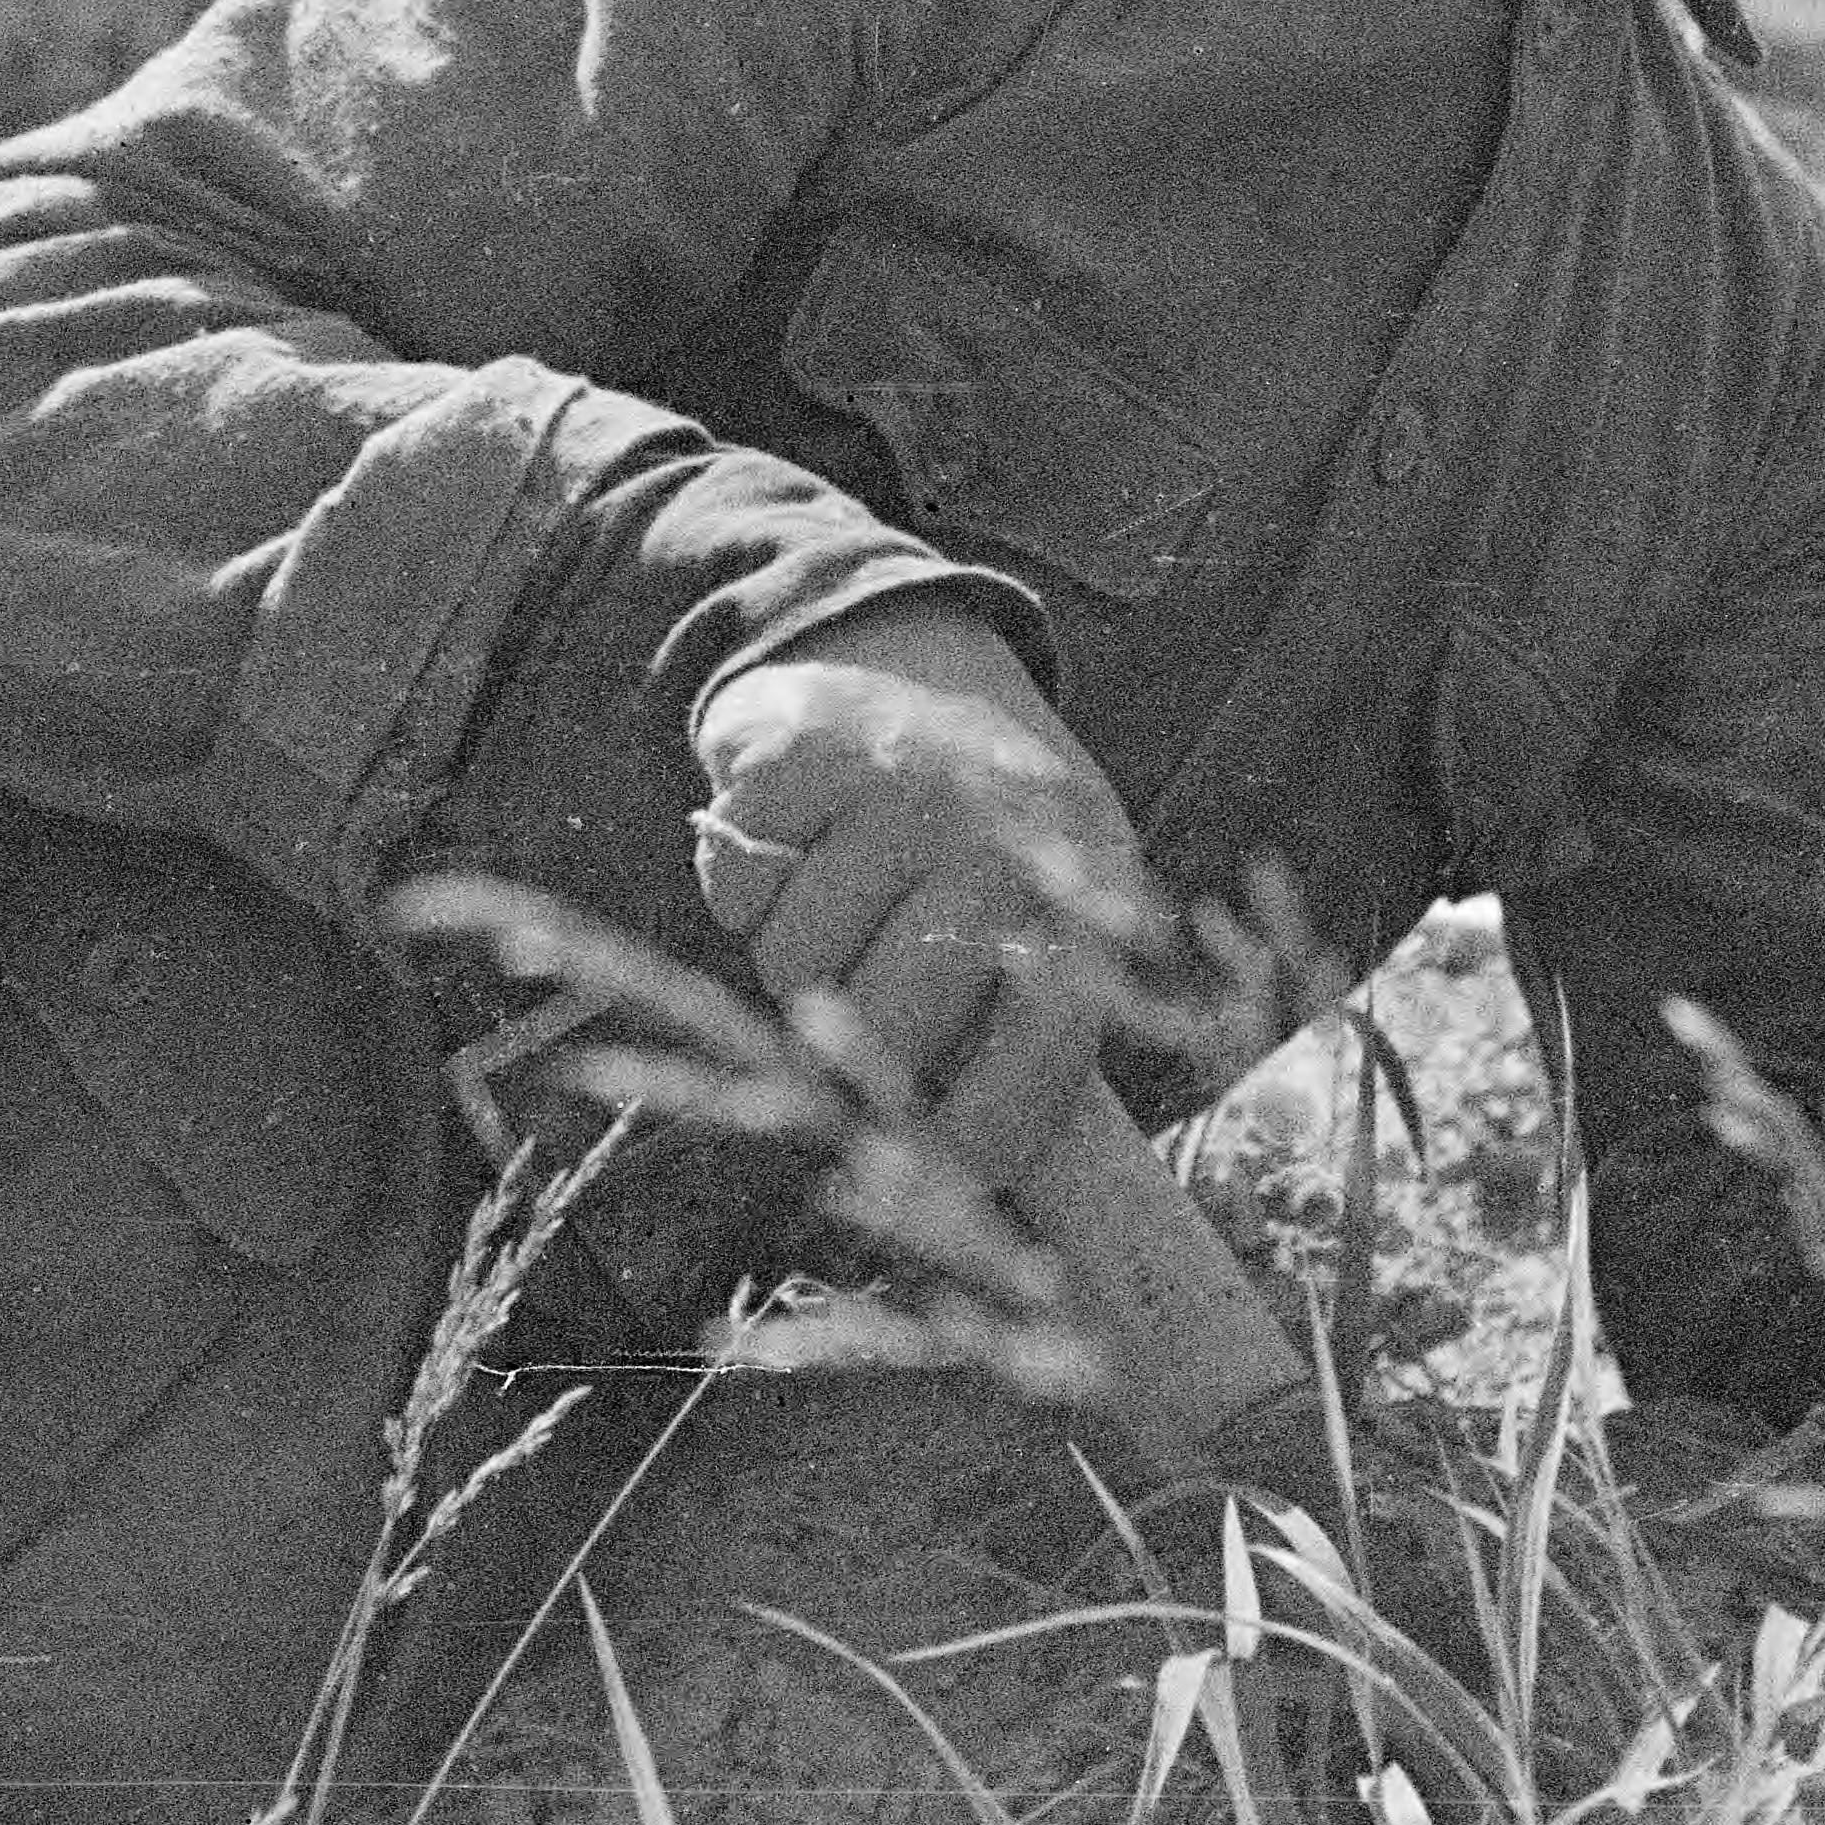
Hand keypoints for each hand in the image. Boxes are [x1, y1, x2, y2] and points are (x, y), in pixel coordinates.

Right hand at [688, 602, 1150, 1192]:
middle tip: (862, 1027)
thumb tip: (981, 1177)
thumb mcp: (1055, 889)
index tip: (949, 1172)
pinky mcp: (798, 746)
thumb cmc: (986, 821)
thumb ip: (1040, 1016)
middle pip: (900, 1018)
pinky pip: (739, 892)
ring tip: (837, 913)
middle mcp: (997, 821)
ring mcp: (895, 777)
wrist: (908, 648)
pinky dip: (745, 894)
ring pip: (800, 963)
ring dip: (798, 965)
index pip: (1050, 1036)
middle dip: (865, 1056)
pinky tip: (792, 850)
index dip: (992, 1127)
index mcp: (1085, 870)